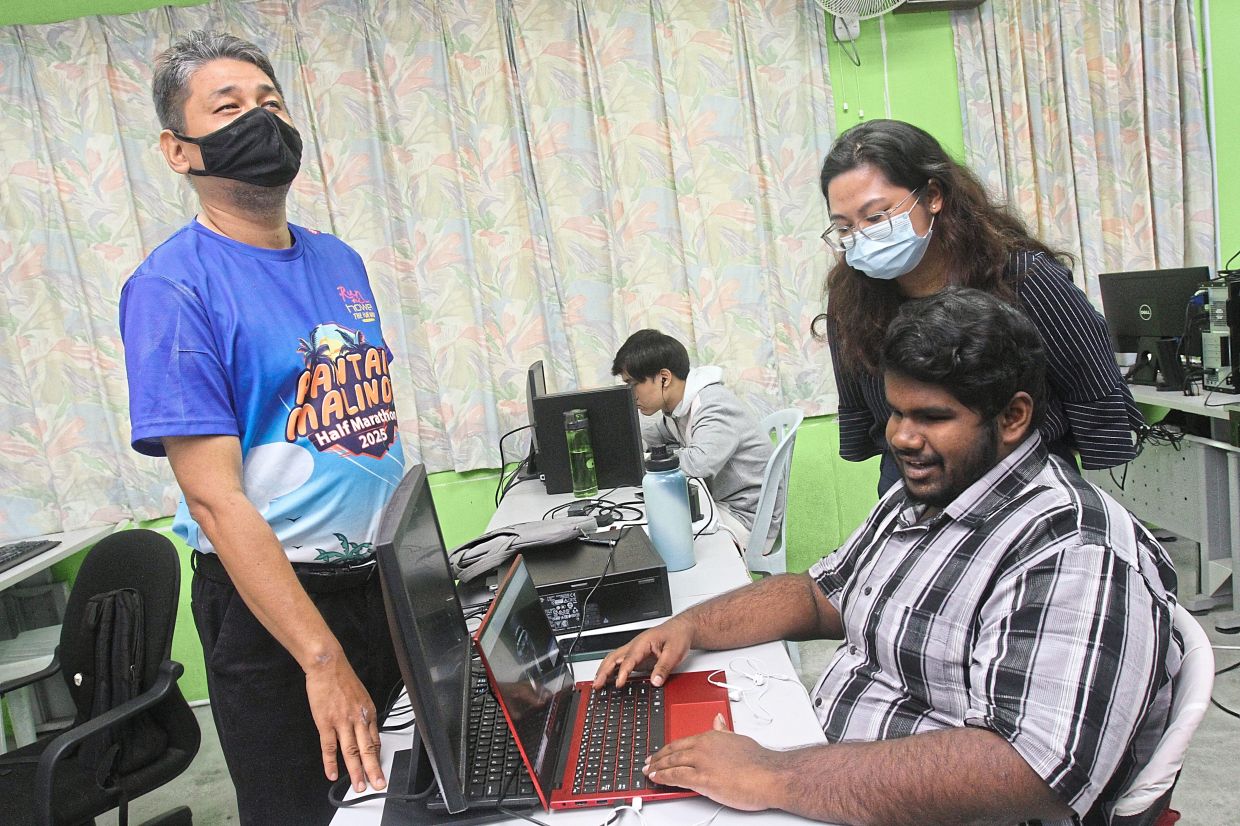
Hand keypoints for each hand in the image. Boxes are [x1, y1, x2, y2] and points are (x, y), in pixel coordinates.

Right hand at [305, 650, 384, 791]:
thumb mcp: (361, 696)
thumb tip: (364, 729)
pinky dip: (330, 762)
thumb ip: (362, 714)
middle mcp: (357, 719)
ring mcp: (342, 722)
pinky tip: (332, 774)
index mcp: (367, 713)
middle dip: (373, 770)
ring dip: (356, 771)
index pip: (376, 740)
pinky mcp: (325, 723)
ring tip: (358, 786)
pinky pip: (329, 747)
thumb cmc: (342, 679)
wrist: (328, 666)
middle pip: (367, 749)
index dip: (377, 757)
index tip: (379, 770)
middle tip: (378, 784)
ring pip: (351, 752)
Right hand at [591, 617, 692, 687]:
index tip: (618, 684)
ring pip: (614, 659)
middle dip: (603, 671)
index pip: (629, 659)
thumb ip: (664, 668)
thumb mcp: (674, 653)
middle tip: (597, 684)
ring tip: (597, 683)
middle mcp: (635, 645)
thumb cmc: (677, 636)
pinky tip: (608, 679)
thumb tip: (655, 682)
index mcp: (643, 643)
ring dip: (604, 670)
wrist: (681, 629)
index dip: (623, 672)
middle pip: (614, 657)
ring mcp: (634, 650)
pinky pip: (620, 663)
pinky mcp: (636, 656)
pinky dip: (611, 670)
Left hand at [644, 714, 777, 811]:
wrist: (769, 775)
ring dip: (657, 767)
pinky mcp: (703, 779)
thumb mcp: (738, 738)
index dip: (668, 748)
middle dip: (658, 757)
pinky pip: (676, 777)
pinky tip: (656, 778)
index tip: (661, 752)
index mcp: (711, 736)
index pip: (683, 741)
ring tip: (648, 771)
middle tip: (648, 762)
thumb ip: (723, 730)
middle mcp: (703, 746)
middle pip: (673, 751)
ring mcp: (702, 762)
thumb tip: (717, 719)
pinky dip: (663, 777)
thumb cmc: (759, 761)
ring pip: (672, 763)